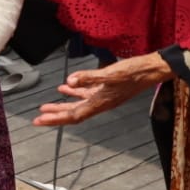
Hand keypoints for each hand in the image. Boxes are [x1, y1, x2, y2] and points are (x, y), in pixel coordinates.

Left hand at [33, 53, 170, 126]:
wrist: (152, 69)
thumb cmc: (134, 71)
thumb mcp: (111, 73)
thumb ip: (89, 76)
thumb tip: (68, 81)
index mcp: (101, 102)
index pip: (74, 114)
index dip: (56, 118)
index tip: (41, 120)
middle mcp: (101, 102)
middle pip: (73, 112)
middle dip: (55, 115)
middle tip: (38, 118)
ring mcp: (104, 96)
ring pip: (78, 104)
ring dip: (62, 105)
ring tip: (46, 106)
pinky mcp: (106, 87)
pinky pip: (86, 93)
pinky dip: (75, 91)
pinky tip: (66, 87)